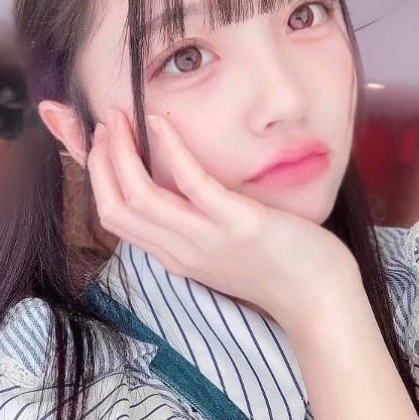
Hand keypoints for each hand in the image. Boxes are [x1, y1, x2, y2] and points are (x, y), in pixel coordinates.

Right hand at [86, 108, 362, 334]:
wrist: (319, 300)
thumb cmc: (277, 269)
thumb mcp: (220, 251)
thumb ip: (192, 227)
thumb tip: (176, 192)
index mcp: (174, 256)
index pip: (115, 218)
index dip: (99, 178)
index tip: (101, 145)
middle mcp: (180, 250)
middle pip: (116, 207)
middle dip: (100, 161)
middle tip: (104, 125)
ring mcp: (206, 238)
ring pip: (139, 197)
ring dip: (121, 153)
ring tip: (119, 119)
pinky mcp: (237, 224)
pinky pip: (191, 183)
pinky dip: (169, 149)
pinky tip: (159, 121)